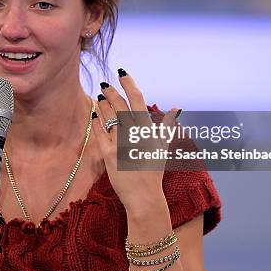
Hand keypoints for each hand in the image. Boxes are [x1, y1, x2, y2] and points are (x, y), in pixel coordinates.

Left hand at [93, 69, 178, 216]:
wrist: (144, 197)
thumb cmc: (155, 172)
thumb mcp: (163, 146)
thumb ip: (167, 125)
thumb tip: (175, 108)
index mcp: (148, 130)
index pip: (138, 100)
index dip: (129, 84)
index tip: (122, 73)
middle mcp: (134, 134)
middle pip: (120, 105)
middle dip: (111, 92)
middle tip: (105, 85)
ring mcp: (119, 143)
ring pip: (108, 116)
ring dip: (103, 104)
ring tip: (100, 96)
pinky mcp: (107, 154)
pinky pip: (99, 132)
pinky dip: (96, 121)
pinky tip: (94, 113)